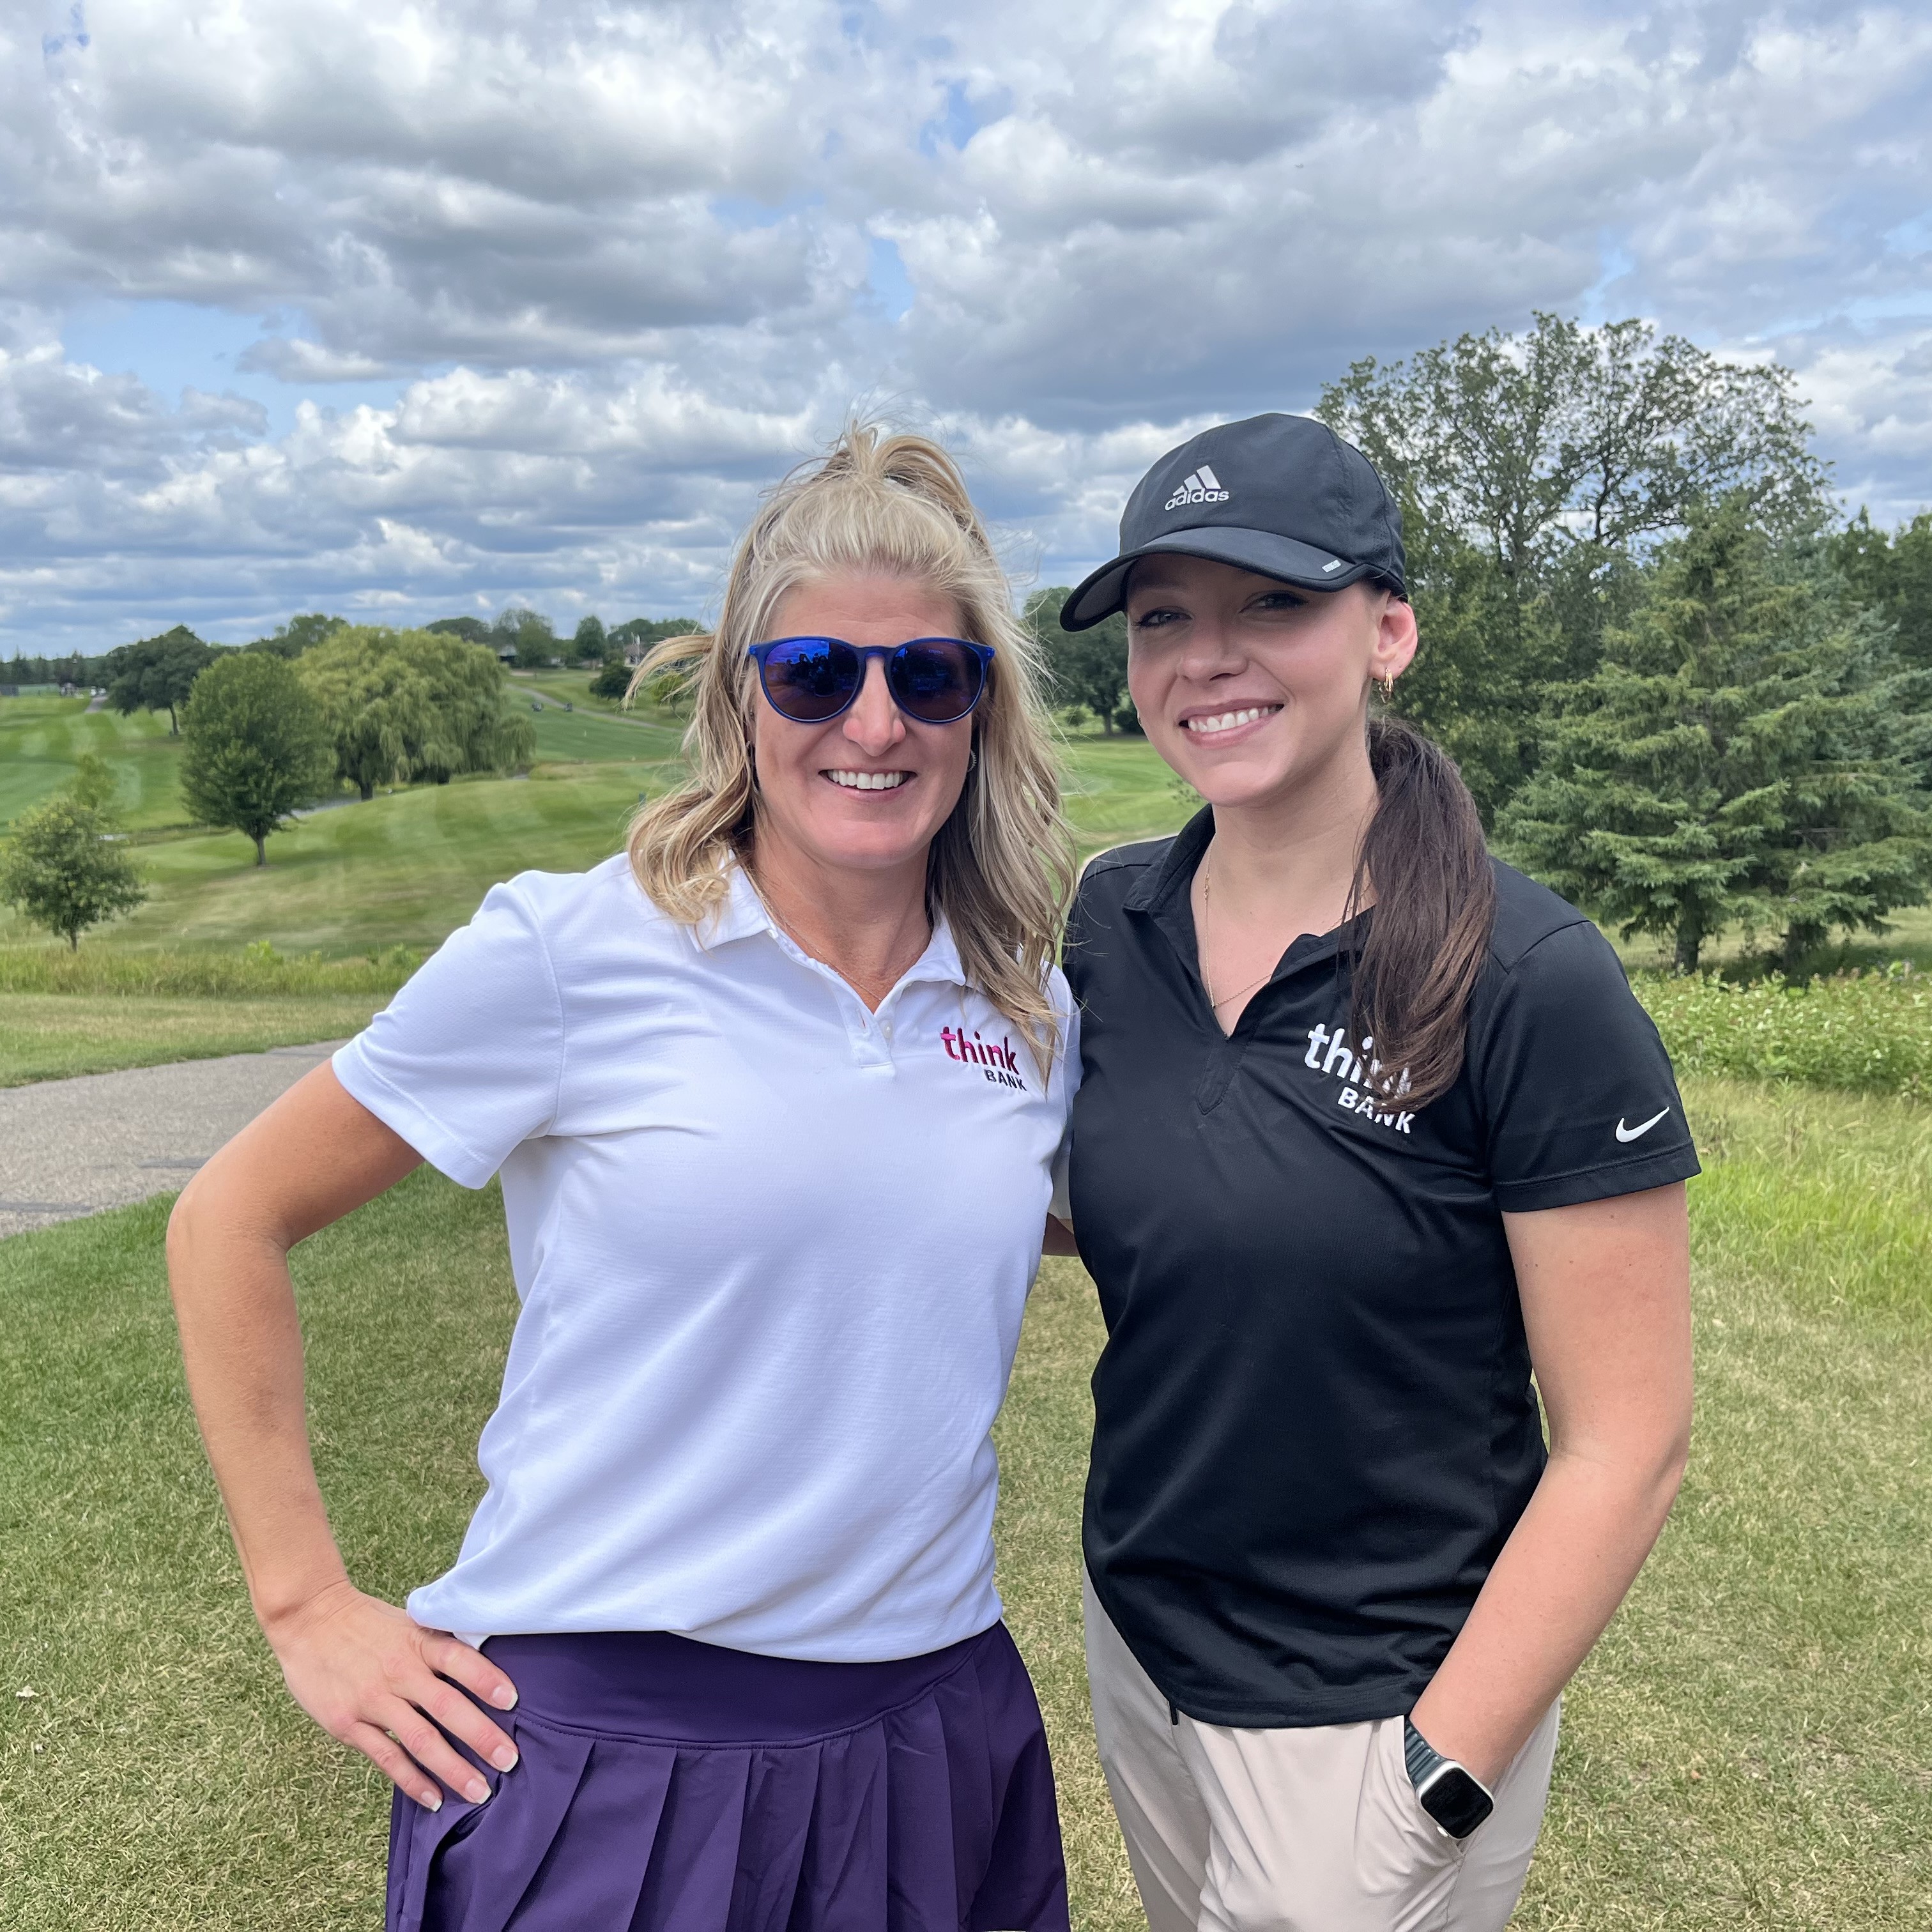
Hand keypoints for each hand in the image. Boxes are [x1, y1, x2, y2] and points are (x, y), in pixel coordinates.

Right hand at [265, 1580, 520, 1810]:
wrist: (309, 1618)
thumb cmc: (366, 1622)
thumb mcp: (408, 1622)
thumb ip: (437, 1646)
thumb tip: (481, 1669)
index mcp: (418, 1642)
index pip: (460, 1660)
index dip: (487, 1680)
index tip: (514, 1702)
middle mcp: (400, 1671)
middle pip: (447, 1707)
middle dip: (481, 1736)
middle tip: (509, 1761)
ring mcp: (373, 1700)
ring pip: (420, 1739)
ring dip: (452, 1768)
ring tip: (479, 1792)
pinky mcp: (349, 1723)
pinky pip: (387, 1756)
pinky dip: (412, 1780)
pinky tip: (434, 1798)